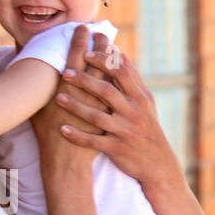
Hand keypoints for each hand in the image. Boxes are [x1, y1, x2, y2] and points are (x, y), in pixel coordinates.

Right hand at [31, 25, 108, 167]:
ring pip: (111, 72)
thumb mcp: (35, 106)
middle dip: (101, 43)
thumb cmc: (46, 132)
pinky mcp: (110, 111)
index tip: (83, 27)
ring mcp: (100, 100)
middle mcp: (85, 90)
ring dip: (113, 58)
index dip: (80, 38)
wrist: (67, 158)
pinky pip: (119, 89)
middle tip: (102, 33)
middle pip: (98, 58)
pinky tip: (121, 71)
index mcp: (66, 85)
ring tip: (113, 48)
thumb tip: (19, 68)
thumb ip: (31, 85)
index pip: (75, 53)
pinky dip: (121, 77)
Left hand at [54, 48, 180, 187]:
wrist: (156, 163)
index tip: (85, 52)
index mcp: (140, 97)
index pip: (121, 72)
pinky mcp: (117, 148)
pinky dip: (78, 136)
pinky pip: (94, 142)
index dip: (103, 60)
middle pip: (107, 91)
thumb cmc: (146, 126)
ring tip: (58, 98)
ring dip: (76, 107)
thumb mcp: (145, 102)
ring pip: (97, 116)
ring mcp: (125, 131)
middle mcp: (134, 112)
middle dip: (85, 80)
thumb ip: (131, 78)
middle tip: (65, 72)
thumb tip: (117, 52)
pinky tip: (63, 129)